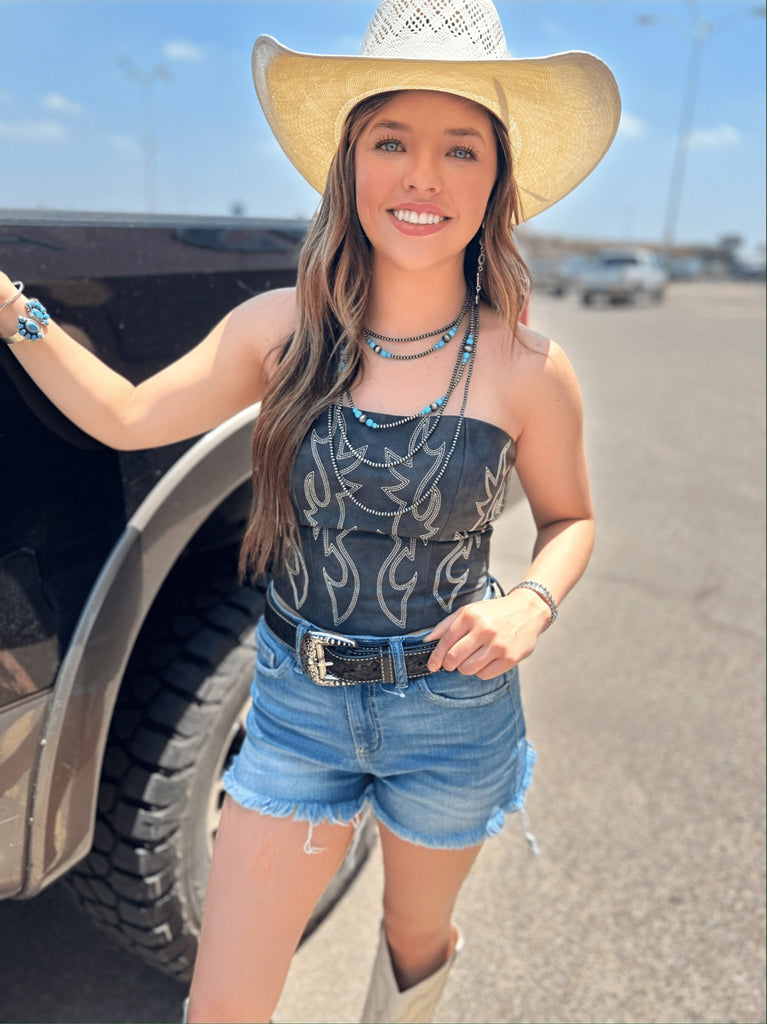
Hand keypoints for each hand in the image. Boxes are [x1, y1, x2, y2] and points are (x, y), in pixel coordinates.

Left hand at [424, 589, 551, 678]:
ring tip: (472, 659)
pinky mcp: (510, 658)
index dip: (436, 657)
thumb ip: (446, 625)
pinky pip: (484, 675)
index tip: (432, 665)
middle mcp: (484, 629)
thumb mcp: (469, 611)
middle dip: (449, 665)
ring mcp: (498, 644)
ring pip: (468, 669)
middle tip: (452, 664)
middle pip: (454, 658)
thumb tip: (427, 640)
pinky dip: (481, 671)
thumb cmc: (494, 613)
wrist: (528, 611)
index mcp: (471, 615)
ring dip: (465, 668)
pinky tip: (486, 661)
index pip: (445, 641)